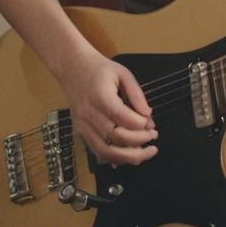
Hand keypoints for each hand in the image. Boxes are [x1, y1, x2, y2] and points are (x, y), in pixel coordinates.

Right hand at [60, 50, 158, 165]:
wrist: (72, 68)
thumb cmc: (98, 69)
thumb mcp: (123, 73)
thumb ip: (137, 94)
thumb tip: (148, 114)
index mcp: (101, 96)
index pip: (122, 117)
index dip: (140, 124)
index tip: (151, 124)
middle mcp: (89, 113)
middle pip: (115, 137)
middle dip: (138, 142)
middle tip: (153, 137)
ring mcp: (83, 125)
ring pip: (105, 150)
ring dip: (128, 156)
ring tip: (145, 153)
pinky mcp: (81, 131)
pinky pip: (97, 151)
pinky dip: (113, 158)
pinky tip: (127, 157)